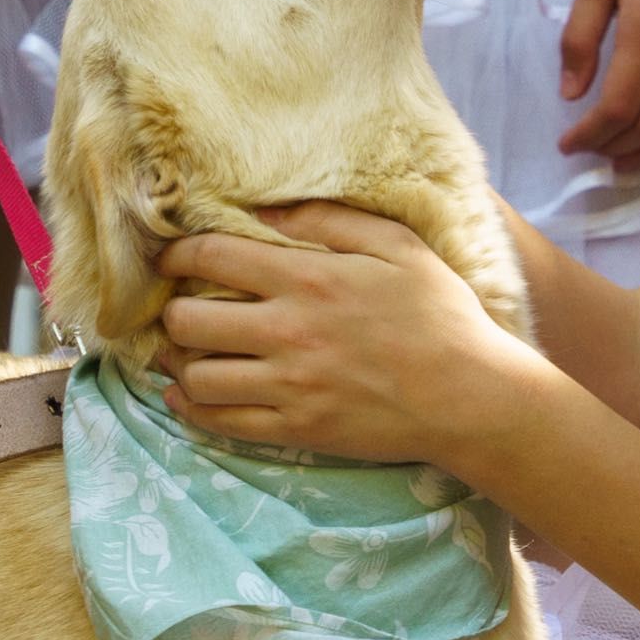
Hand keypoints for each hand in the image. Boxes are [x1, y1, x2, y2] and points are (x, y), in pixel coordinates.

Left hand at [157, 204, 532, 465]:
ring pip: (197, 377)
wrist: (470, 396)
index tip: (169, 259)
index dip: (177, 255)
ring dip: (179, 363)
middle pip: (188, 322)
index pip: (212, 258)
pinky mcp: (297, 429)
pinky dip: (192, 409)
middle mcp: (288, 332)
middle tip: (179, 310)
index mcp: (309, 279)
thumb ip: (330, 219)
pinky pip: (222, 423)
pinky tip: (186, 396)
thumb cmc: (440, 314)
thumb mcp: (398, 245)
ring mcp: (290, 387)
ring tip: (182, 353)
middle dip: (173, 313)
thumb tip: (266, 210)